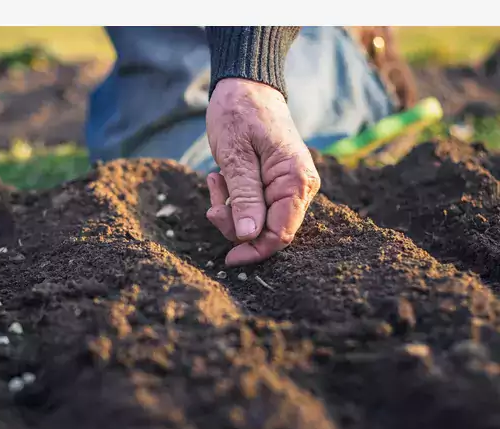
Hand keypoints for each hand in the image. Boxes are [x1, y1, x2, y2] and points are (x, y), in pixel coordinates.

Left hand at [205, 78, 320, 265]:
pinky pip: (253, 207)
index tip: (228, 259)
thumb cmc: (240, 113)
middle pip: (268, 231)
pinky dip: (233, 200)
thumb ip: (245, 197)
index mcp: (296, 181)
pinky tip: (220, 179)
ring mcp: (289, 187)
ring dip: (231, 210)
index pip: (280, 233)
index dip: (255, 250)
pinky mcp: (274, 185)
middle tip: (213, 205)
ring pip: (258, 222)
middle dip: (236, 225)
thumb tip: (249, 236)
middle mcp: (300, 188)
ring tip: (215, 181)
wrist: (245, 85)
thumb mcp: (236, 156)